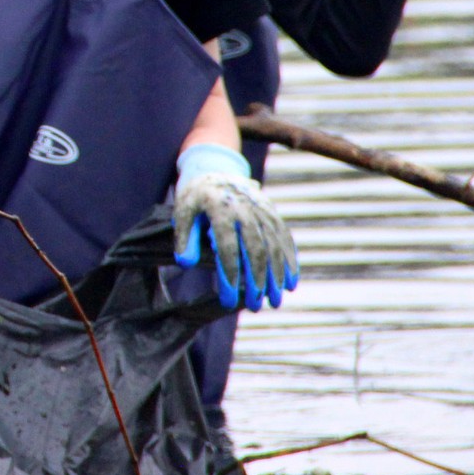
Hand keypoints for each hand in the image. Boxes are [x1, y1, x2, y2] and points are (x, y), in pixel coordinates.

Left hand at [172, 143, 298, 310]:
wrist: (215, 168)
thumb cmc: (195, 197)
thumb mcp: (182, 211)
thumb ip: (184, 236)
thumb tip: (185, 263)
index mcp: (220, 208)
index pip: (228, 246)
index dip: (230, 273)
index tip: (229, 299)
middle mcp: (245, 208)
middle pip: (255, 249)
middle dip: (256, 280)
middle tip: (255, 306)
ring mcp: (262, 209)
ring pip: (274, 246)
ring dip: (276, 276)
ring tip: (274, 301)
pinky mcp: (272, 213)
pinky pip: (284, 238)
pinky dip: (289, 261)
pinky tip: (291, 283)